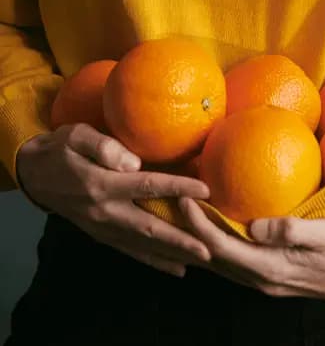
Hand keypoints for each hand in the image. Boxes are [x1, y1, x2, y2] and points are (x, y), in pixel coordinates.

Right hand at [16, 123, 211, 276]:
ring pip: (142, 244)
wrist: (35, 174)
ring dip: (172, 254)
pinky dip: (153, 261)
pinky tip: (174, 267)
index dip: (178, 187)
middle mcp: (105, 211)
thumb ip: (103, 147)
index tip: (205, 190)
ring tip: (199, 261)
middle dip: (180, 239)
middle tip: (209, 249)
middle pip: (149, 227)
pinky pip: (130, 251)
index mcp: (101, 185)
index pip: (147, 186)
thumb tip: (133, 163)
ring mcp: (103, 228)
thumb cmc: (60, 150)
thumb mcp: (75, 137)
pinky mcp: (101, 235)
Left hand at [179, 197, 324, 301]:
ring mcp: (264, 279)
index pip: (221, 246)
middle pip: (213, 258)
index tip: (184, 200)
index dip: (199, 224)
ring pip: (220, 263)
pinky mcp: (269, 274)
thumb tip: (255, 225)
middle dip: (190, 233)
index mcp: (271, 268)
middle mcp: (261, 278)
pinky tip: (210, 234)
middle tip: (174, 207)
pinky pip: (232, 262)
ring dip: (199, 241)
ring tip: (184, 219)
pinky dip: (215, 246)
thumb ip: (289, 231)